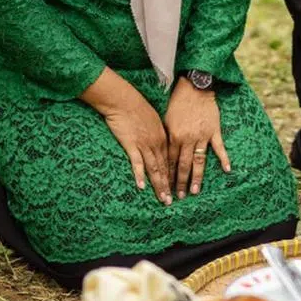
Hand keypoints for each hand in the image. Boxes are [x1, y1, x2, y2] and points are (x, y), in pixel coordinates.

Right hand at [82, 68, 171, 202]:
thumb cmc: (137, 108)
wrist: (123, 100)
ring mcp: (144, 144)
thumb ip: (158, 133)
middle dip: (168, 186)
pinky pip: (137, 162)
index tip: (177, 188)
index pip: (170, 161)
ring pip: (154, 168)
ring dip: (158, 185)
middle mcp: (157, 143)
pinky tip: (142, 186)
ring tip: (162, 199)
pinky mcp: (131, 144)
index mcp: (164, 137)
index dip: (174, 176)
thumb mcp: (154, 120)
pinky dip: (140, 175)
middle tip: (172, 201)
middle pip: (164, 168)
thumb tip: (160, 143)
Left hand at [164, 78, 230, 198]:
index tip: (166, 187)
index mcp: (174, 136)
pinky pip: (219, 148)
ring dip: (197, 177)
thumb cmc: (178, 102)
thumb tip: (163, 153)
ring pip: (199, 161)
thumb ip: (167, 137)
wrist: (194, 87)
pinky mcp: (214, 131)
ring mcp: (202, 136)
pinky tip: (227, 170)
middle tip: (179, 197)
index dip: (167, 175)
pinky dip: (224, 159)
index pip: (169, 161)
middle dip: (180, 182)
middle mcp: (187, 139)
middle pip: (183, 165)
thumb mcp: (166, 119)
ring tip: (195, 192)